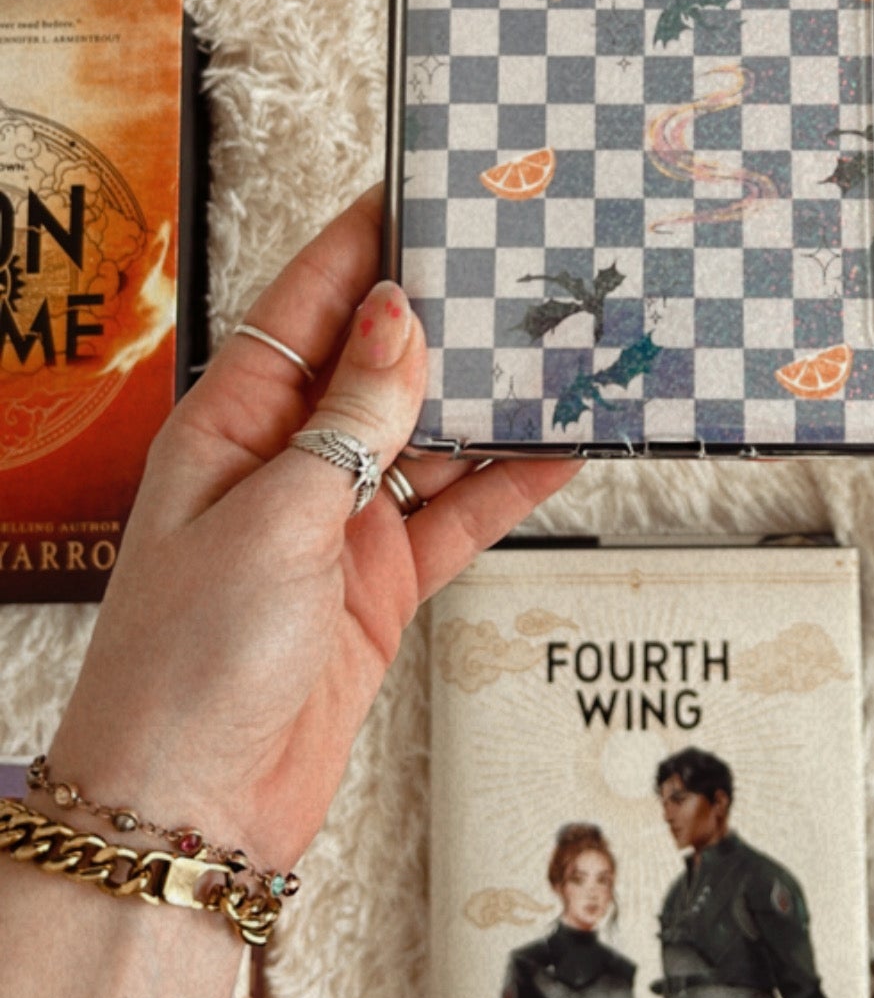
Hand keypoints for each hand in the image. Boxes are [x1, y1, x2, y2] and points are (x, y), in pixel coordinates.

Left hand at [50, 188, 580, 866]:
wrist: (192, 808)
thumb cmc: (188, 666)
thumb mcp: (273, 520)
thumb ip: (350, 419)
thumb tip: (398, 318)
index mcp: (234, 424)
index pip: (309, 304)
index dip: (366, 242)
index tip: (427, 189)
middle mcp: (288, 462)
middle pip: (380, 362)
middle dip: (447, 316)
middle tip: (520, 265)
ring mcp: (338, 523)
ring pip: (432, 435)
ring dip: (491, 399)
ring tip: (561, 350)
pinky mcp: (380, 584)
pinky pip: (459, 514)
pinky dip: (510, 484)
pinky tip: (557, 450)